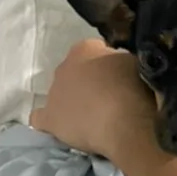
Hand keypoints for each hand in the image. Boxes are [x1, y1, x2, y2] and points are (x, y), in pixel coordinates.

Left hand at [30, 39, 158, 166]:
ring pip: (59, 93)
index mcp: (85, 48)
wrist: (124, 121)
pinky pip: (41, 118)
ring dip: (72, 100)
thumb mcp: (134, 63)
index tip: (120, 76)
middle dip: (88, 81)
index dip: (108, 64)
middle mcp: (64, 66)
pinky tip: (64, 127)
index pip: (94, 51)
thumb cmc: (135, 88)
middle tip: (108, 95)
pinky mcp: (49, 118)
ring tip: (91, 115)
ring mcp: (53, 93)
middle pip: (74, 71)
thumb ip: (120, 62)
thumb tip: (116, 68)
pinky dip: (52, 121)